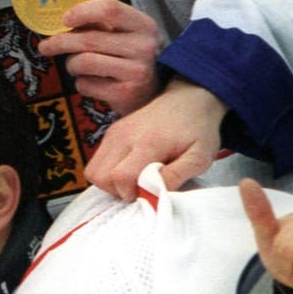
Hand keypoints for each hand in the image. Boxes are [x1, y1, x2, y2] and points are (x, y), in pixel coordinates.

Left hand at [35, 0, 163, 114]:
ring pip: (84, 62)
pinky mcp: (125, 94)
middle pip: (89, 38)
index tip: (64, 19)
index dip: (82, 12)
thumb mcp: (127, 36)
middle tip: (46, 46)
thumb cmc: (133, 61)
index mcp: (144, 25)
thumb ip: (102, 25)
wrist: (155, 95)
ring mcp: (136, 71)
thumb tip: (64, 20)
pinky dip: (81, 83)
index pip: (110, 9)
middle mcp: (144, 47)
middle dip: (61, 42)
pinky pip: (86, 84)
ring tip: (77, 67)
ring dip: (72, 65)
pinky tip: (92, 82)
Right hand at [83, 76, 226, 200]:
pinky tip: (129, 169)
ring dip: (109, 183)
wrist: (188, 99)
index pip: (120, 177)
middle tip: (138, 189)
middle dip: (116, 191)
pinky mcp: (110, 133)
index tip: (147, 194)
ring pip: (93, 171)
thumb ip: (177, 176)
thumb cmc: (197, 130)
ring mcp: (114, 133)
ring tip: (133, 181)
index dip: (130, 193)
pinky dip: (108, 172)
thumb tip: (154, 193)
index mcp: (148, 143)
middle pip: (100, 176)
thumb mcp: (200, 157)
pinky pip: (97, 162)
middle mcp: (124, 136)